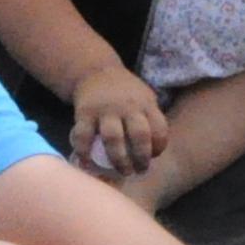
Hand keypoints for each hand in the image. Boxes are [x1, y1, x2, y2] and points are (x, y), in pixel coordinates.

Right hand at [70, 65, 167, 179]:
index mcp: (145, 104)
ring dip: (119, 159)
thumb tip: (155, 149)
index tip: (153, 156)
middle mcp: (127, 107)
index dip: (159, 147)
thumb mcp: (144, 98)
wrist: (96, 72)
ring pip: (113, 138)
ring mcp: (105, 110)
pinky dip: (84, 153)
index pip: (159, 129)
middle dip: (141, 158)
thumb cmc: (124, 92)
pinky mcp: (85, 113)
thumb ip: (150, 118)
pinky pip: (84, 136)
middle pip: (139, 136)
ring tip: (122, 171)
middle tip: (139, 170)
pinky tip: (87, 163)